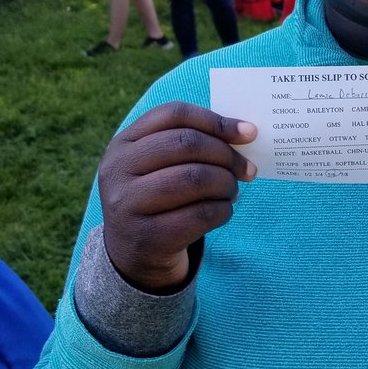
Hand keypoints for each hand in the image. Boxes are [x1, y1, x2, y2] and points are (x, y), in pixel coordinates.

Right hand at [97, 103, 256, 291]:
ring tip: (233, 191)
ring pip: (196, 178)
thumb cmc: (159, 198)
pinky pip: (202, 214)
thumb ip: (190, 143)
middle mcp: (118, 170)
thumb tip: (245, 132)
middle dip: (228, 156)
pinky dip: (224, 210)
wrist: (133, 254)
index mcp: (123, 143)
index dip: (216, 121)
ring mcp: (128, 204)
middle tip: (248, 170)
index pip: (173, 114)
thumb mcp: (158, 166)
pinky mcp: (148, 236)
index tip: (249, 133)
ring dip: (227, 184)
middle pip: (187, 144)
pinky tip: (223, 211)